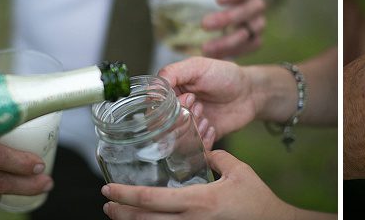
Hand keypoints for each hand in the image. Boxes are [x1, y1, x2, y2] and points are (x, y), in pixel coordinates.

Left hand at [102, 150, 331, 219]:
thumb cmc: (257, 200)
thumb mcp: (240, 172)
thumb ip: (219, 158)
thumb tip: (205, 151)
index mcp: (199, 201)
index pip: (152, 200)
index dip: (126, 195)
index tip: (108, 189)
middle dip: (120, 213)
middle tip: (107, 203)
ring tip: (118, 214)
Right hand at [159, 57, 255, 141]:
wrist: (250, 93)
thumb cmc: (224, 75)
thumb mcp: (197, 66)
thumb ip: (173, 73)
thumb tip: (151, 88)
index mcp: (170, 94)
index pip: (154, 109)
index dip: (169, 107)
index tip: (189, 97)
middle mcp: (175, 112)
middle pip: (164, 128)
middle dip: (182, 118)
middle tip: (199, 105)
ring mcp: (188, 127)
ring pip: (177, 141)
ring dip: (192, 129)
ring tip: (206, 117)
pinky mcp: (200, 140)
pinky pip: (193, 150)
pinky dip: (202, 140)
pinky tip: (211, 127)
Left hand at [201, 0, 266, 57]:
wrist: (222, 19)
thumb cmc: (209, 0)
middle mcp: (255, 5)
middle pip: (250, 9)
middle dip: (228, 18)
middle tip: (204, 25)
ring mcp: (257, 24)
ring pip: (251, 32)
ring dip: (229, 41)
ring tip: (205, 48)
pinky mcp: (256, 40)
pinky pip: (251, 48)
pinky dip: (235, 52)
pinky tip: (216, 57)